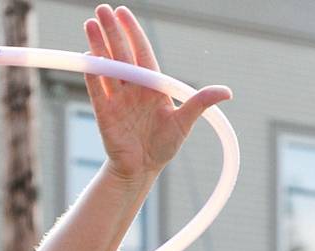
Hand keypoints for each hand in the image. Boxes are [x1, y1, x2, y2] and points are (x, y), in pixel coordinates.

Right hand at [83, 4, 231, 181]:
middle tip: (101, 9)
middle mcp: (133, 88)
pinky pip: (97, 90)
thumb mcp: (185, 123)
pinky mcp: (104, 113)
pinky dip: (93, 75)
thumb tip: (227, 92)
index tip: (122, 13)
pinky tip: (88, 58)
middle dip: (111, 31)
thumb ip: (200, 103)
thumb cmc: (164, 147)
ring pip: (106, 67)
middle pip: (121, 54)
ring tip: (89, 25)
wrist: (142, 170)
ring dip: (97, 47)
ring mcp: (117, 99)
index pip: (141, 51)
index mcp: (152, 85)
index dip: (132, 32)